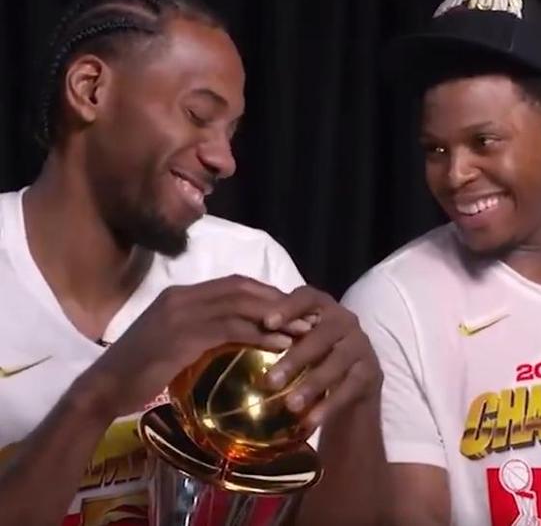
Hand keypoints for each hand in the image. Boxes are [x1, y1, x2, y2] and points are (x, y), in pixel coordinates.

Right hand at [81, 275, 304, 418]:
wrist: (104, 387)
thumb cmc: (139, 369)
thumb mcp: (172, 342)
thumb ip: (200, 331)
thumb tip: (234, 336)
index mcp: (181, 294)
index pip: (233, 283)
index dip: (266, 292)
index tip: (291, 307)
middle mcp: (183, 296)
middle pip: (242, 288)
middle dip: (278, 300)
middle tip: (306, 315)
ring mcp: (182, 313)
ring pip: (240, 305)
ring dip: (276, 316)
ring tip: (303, 330)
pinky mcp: (184, 335)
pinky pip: (231, 329)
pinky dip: (259, 334)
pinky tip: (280, 345)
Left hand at [262, 286, 382, 429]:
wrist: (354, 383)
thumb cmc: (314, 355)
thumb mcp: (297, 341)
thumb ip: (276, 335)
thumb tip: (232, 337)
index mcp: (323, 306)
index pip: (307, 297)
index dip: (288, 307)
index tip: (267, 322)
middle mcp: (346, 320)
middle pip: (322, 335)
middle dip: (296, 357)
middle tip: (270, 381)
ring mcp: (361, 345)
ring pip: (337, 362)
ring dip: (313, 383)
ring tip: (290, 405)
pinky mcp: (371, 372)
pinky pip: (350, 388)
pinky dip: (329, 405)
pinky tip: (310, 421)